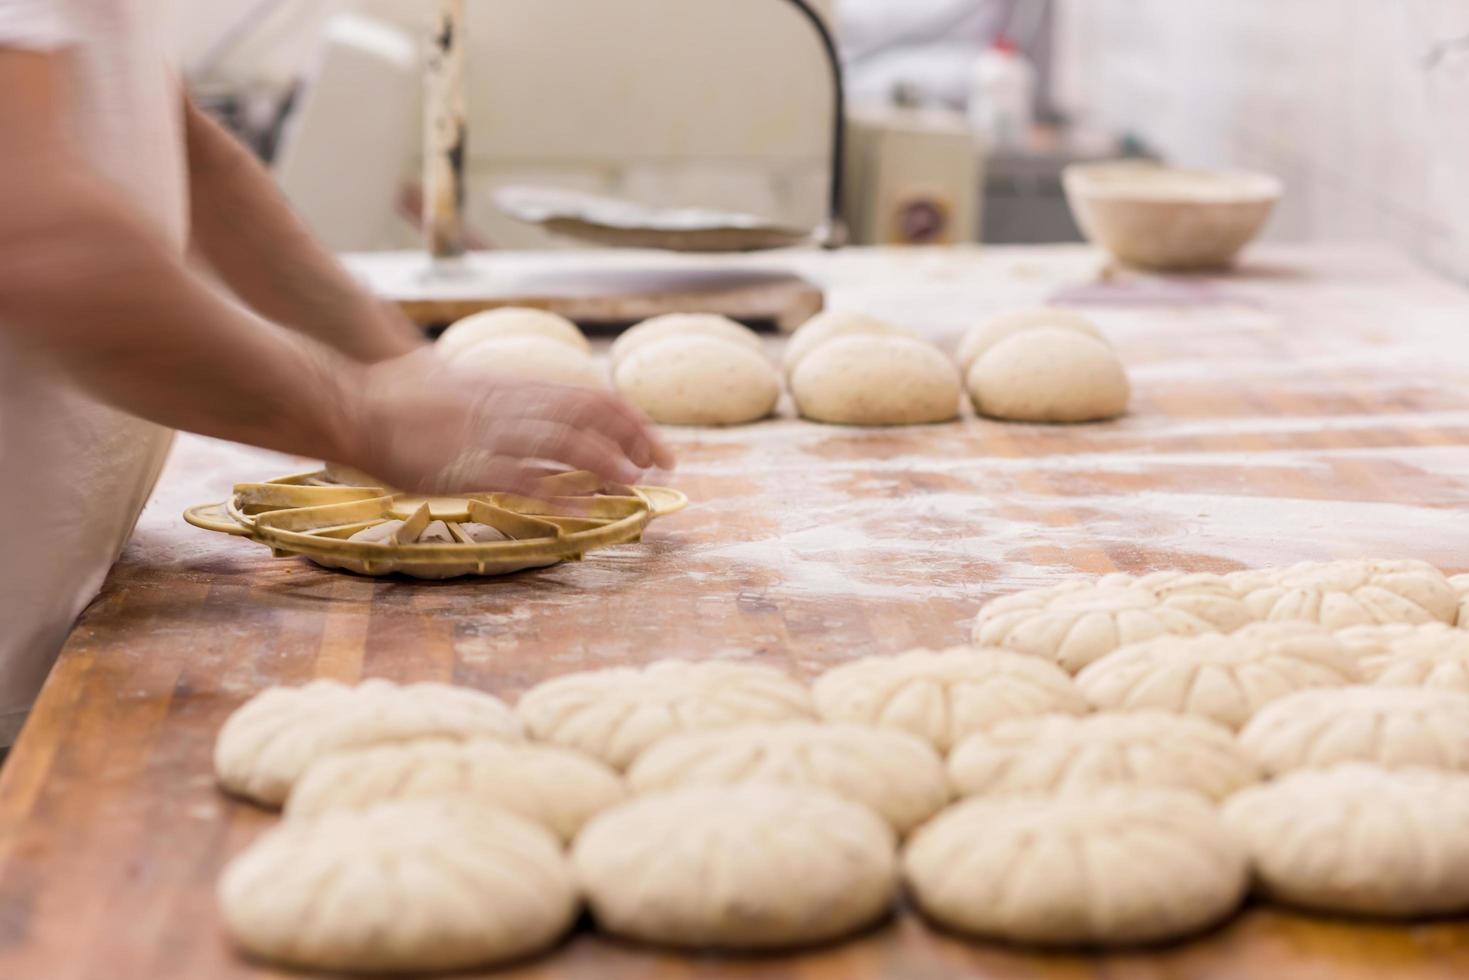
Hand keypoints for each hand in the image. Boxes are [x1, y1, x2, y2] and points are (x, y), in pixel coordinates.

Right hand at [343, 348, 674, 494]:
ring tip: (636, 482)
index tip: (658, 444)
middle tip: (664, 466)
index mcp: (515, 387)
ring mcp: (491, 435)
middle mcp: (512, 406)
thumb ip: (506, 399)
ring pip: (565, 444)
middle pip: (590, 418)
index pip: (592, 397)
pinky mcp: (469, 466)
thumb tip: (540, 413)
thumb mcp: (466, 385)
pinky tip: (586, 508)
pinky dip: (560, 493)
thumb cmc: (405, 396)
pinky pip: (524, 480)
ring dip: (606, 463)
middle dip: (634, 442)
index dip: (632, 421)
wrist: (357, 401)